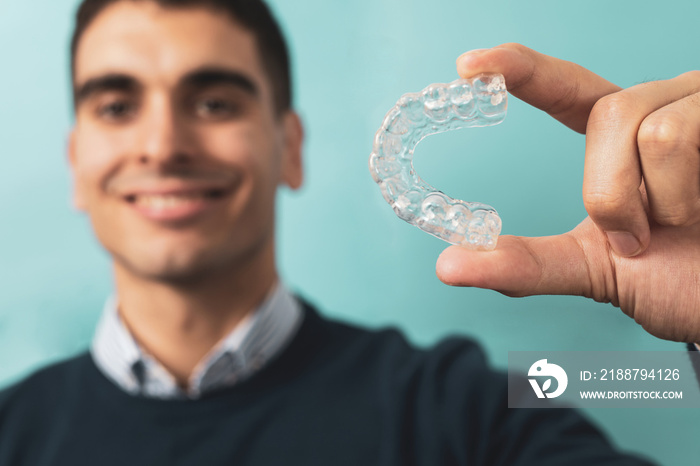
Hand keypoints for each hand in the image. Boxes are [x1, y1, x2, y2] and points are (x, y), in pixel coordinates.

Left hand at [436, 43, 699, 342]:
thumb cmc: (679, 279)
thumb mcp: (591, 268)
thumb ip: (525, 263)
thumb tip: (449, 266)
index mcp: (625, 136)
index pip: (566, 89)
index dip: (520, 70)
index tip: (468, 66)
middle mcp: (665, 106)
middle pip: (608, 114)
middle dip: (609, 193)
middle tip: (637, 237)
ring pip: (642, 125)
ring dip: (649, 201)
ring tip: (682, 225)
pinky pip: (679, 133)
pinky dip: (680, 195)